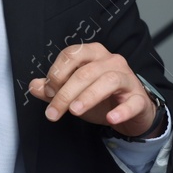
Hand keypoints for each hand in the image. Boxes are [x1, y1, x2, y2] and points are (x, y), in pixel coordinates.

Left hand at [28, 44, 158, 136]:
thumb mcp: (73, 93)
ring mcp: (127, 78)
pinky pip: (132, 102)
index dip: (57, 73)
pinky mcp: (139, 98)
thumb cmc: (102, 97)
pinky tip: (111, 118)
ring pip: (108, 81)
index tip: (49, 93)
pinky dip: (122, 110)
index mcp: (93, 54)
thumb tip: (33, 86)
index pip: (71, 55)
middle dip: (66, 93)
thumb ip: (52, 89)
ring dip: (89, 96)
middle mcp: (111, 61)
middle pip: (86, 72)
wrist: (131, 112)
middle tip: (54, 112)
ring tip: (75, 111)